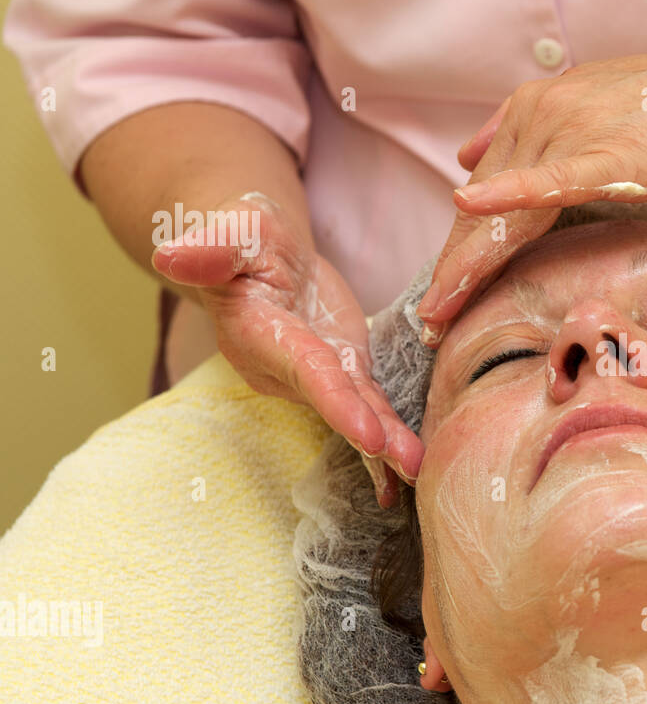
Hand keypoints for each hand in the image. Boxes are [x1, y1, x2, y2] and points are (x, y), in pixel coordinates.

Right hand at [151, 192, 422, 506]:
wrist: (262, 252)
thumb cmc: (245, 235)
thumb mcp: (232, 231)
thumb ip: (211, 249)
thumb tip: (171, 255)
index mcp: (259, 333)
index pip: (304, 369)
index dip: (337, 400)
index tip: (368, 433)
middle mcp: (283, 367)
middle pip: (333, 402)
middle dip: (369, 435)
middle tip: (409, 466)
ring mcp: (313, 375)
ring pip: (353, 410)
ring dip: (387, 445)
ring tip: (419, 472)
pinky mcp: (341, 371)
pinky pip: (366, 405)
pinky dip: (390, 433)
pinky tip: (409, 466)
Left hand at [414, 22, 646, 343]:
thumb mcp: (594, 115)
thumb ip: (533, 136)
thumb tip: (470, 158)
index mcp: (536, 111)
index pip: (485, 193)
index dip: (460, 248)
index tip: (440, 298)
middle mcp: (542, 115)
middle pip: (485, 210)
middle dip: (453, 269)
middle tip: (426, 324)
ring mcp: (573, 131)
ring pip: (508, 209)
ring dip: (470, 264)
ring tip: (440, 312)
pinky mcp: (611, 153)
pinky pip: (553, 181)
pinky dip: (510, 196)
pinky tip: (470, 208)